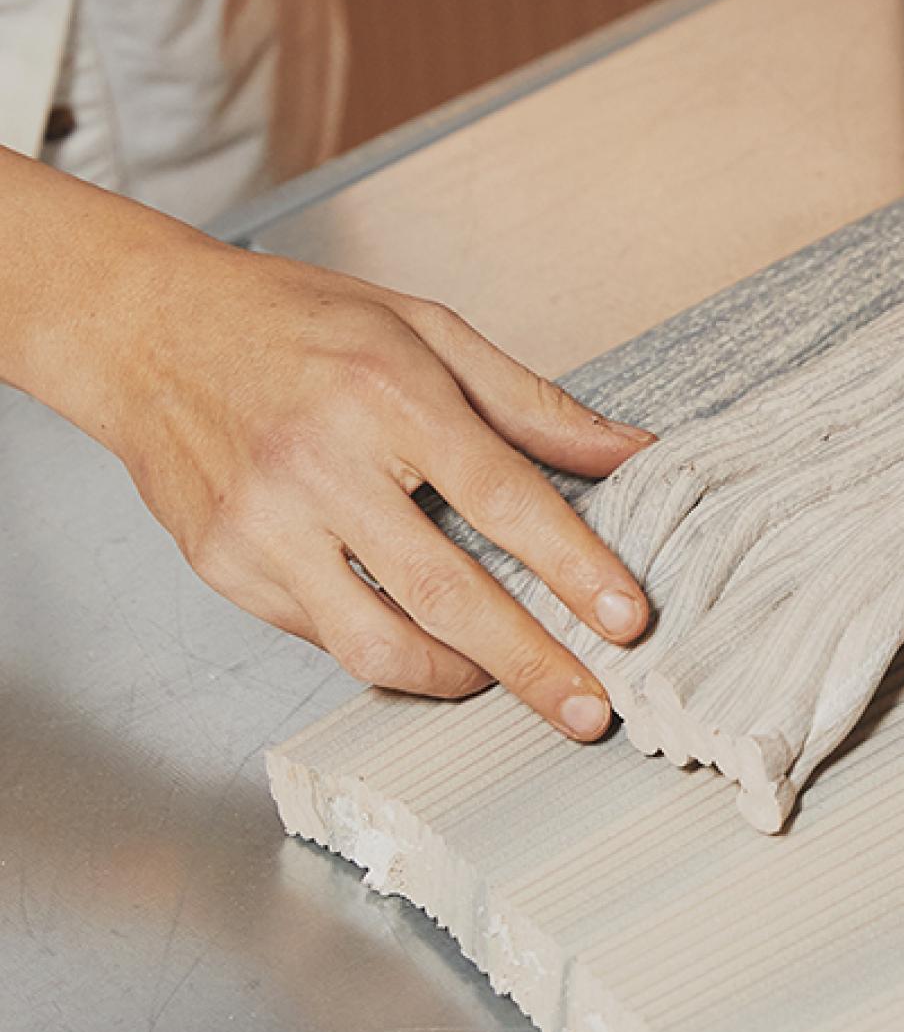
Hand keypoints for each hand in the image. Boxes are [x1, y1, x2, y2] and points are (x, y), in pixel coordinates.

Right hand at [0, 158, 650, 737]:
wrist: (146, 330)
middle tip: (590, 710)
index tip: (627, 618)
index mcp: (386, 392)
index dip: (573, 566)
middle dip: (530, 663)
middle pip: (445, 592)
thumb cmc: (292, 321)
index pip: (503, 496)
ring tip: (505, 682)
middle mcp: (322, 463)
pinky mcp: (229, 567)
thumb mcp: (424, 329)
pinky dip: (386, 650)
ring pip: (376, 643)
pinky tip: (423, 643)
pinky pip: (326, 637)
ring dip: (457, 679)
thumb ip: (530, 402)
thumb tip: (629, 452)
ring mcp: (266, 525)